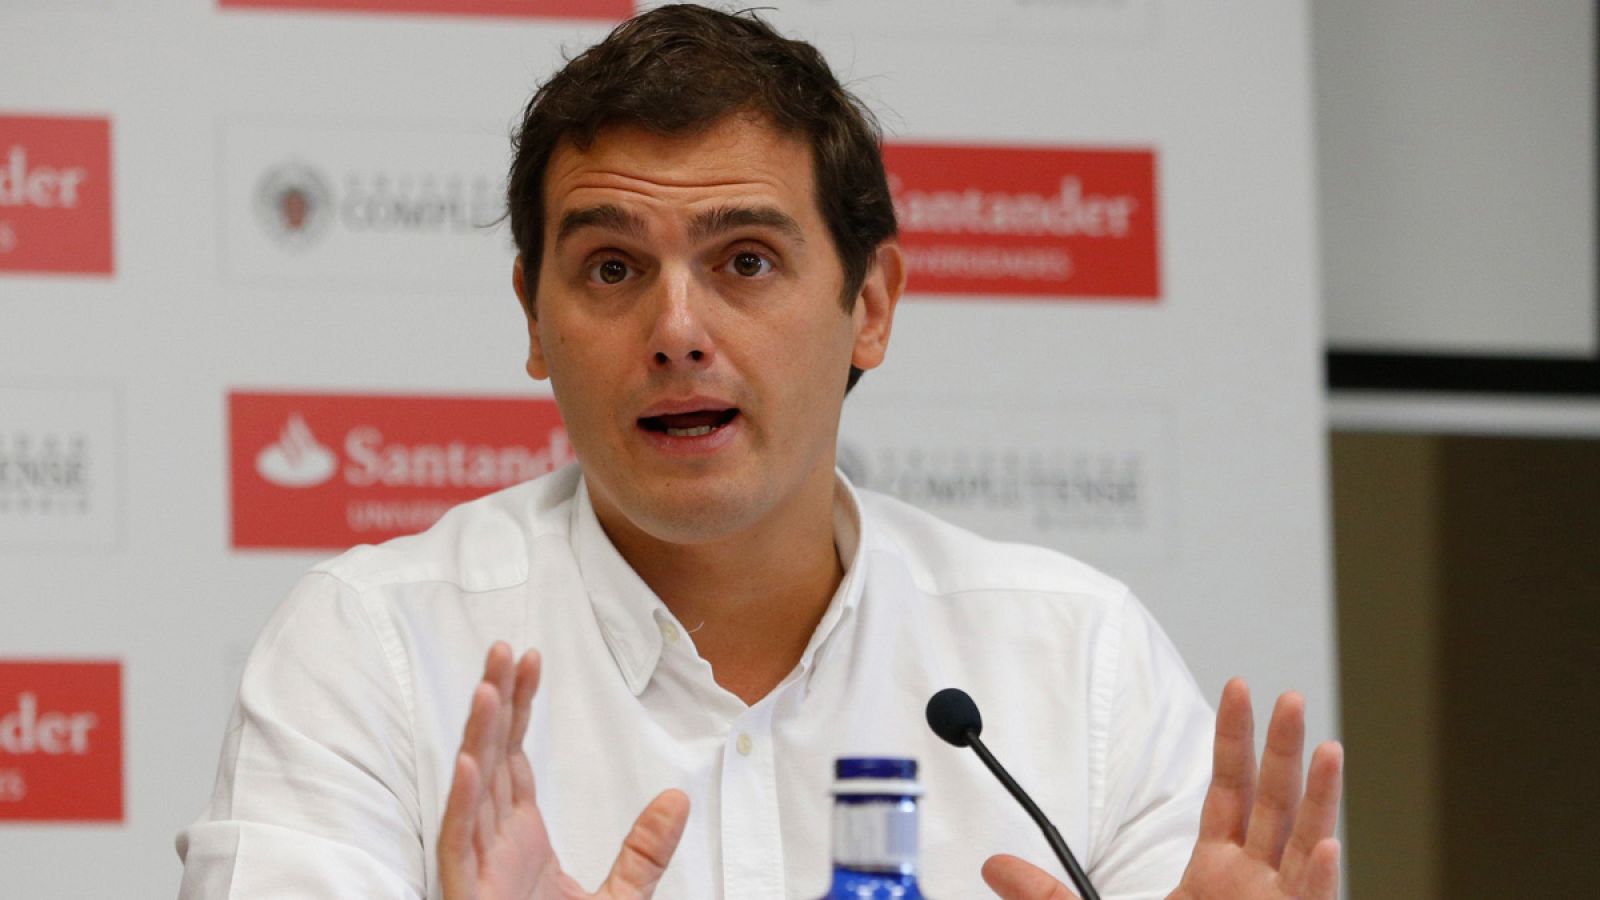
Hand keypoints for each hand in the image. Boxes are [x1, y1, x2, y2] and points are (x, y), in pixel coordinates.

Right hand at [438, 642, 690, 899]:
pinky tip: (468, 764)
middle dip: (495, 702)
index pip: (513, 757)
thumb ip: (645, 853)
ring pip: (472, 790)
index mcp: (519, 839)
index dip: (518, 708)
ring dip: (478, 739)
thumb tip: (678, 801)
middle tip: (503, 647)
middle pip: (490, 758)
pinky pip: (459, 842)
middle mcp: (493, 843)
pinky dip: (462, 804)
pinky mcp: (465, 891)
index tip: (529, 659)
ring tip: (488, 688)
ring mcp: (476, 867)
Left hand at [982, 678, 1342, 899]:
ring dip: (1319, 796)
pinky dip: (1319, 876)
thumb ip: (1046, 894)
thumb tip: (991, 866)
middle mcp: (1254, 882)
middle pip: (1274, 802)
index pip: (1230, 790)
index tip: (1239, 688)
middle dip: (1282, 749)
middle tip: (1290, 697)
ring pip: (1305, 843)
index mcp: (1217, 871)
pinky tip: (1325, 843)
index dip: (1235, 739)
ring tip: (1328, 747)